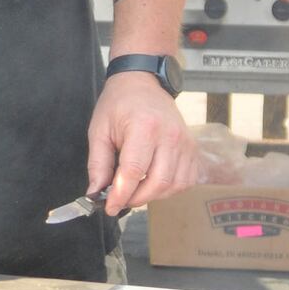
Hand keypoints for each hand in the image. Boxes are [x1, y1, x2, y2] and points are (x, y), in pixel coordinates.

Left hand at [86, 72, 198, 215]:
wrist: (143, 82)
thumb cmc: (119, 103)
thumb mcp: (99, 130)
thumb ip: (98, 164)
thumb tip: (96, 193)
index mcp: (143, 127)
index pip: (134, 172)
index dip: (121, 195)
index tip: (110, 207)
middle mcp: (169, 135)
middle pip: (157, 182)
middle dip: (136, 199)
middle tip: (121, 199)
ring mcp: (185, 142)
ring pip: (174, 185)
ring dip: (153, 196)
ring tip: (136, 190)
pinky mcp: (192, 148)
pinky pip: (186, 180)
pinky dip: (171, 189)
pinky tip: (154, 183)